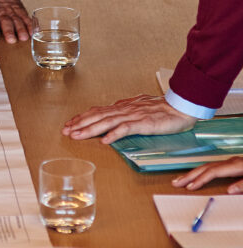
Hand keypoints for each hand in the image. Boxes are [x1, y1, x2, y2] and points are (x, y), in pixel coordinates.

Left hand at [0, 0, 32, 43]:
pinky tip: (34, 31)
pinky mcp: (19, 9)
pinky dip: (31, 24)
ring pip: (17, 20)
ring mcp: (11, 11)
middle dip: (9, 31)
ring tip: (24, 38)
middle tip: (11, 40)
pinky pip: (26, 16)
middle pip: (5, 22)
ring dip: (21, 29)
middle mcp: (1, 12)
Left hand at [62, 94, 196, 143]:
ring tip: (77, 135)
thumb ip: (126, 111)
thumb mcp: (139, 108)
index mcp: (122, 107)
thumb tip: (113, 112)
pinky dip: (113, 134)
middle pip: (97, 116)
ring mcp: (132, 116)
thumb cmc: (162, 108)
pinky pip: (125, 129)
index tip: (70, 123)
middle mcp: (124, 110)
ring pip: (106, 122)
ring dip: (90, 129)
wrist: (180, 106)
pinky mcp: (143, 123)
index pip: (97, 111)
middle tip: (66, 130)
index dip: (82, 117)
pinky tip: (104, 140)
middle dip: (79, 123)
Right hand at [172, 156, 242, 193]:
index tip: (189, 187)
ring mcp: (231, 162)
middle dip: (190, 175)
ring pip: (207, 166)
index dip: (200, 179)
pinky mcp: (233, 164)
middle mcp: (230, 162)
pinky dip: (203, 172)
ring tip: (183, 179)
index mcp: (235, 165)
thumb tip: (229, 191)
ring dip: (194, 173)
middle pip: (205, 167)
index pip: (212, 172)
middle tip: (176, 182)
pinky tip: (199, 175)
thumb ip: (242, 184)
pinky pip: (213, 167)